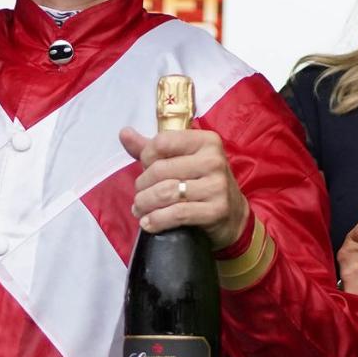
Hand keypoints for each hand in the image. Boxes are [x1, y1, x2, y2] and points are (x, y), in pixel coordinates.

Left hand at [118, 127, 247, 248]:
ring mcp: (217, 185)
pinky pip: (177, 214)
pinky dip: (157, 220)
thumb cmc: (201, 183)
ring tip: (139, 210)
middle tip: (139, 196)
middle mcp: (214, 160)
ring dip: (145, 204)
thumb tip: (124, 133)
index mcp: (206, 141)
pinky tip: (148, 223)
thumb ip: (152, 148)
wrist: (234, 216)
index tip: (145, 170)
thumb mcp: (181, 160)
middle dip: (142, 186)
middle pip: (161, 170)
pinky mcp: (217, 210)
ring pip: (166, 192)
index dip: (146, 157)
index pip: (162, 142)